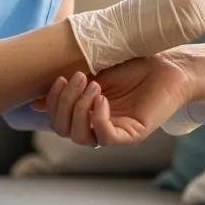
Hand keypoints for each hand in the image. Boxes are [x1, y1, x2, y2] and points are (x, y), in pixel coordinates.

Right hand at [29, 53, 190, 145]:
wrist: (169, 66)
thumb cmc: (136, 66)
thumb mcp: (96, 71)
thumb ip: (70, 86)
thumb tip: (35, 102)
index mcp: (86, 112)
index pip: (56, 119)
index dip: (52, 102)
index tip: (59, 78)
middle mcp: (97, 124)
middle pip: (63, 130)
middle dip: (64, 103)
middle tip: (80, 77)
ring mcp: (114, 131)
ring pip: (80, 138)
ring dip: (79, 110)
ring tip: (94, 86)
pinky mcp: (131, 135)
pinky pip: (104, 138)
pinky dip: (98, 118)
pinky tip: (103, 99)